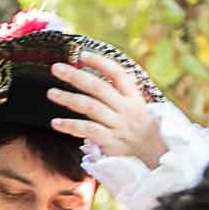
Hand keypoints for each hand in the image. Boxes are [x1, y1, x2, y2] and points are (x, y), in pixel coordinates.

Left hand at [48, 52, 167, 167]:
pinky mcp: (110, 142)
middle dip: (76, 76)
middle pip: (98, 87)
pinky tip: (55, 123)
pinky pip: (88, 130)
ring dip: (68, 99)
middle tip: (56, 68)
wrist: (157, 155)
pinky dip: (70, 126)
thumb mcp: (139, 107)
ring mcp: (118, 125)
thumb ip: (122, 92)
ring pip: (90, 107)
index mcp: (133, 97)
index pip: (117, 74)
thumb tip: (102, 73)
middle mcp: (126, 108)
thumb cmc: (143, 129)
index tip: (82, 54)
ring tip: (51, 93)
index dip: (99, 62)